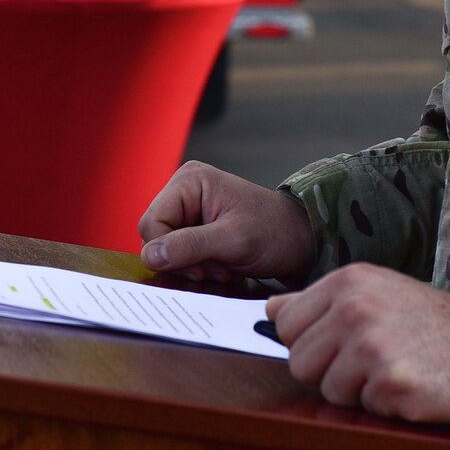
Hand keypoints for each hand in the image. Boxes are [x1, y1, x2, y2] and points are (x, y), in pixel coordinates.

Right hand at [137, 161, 315, 283]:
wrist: (300, 239)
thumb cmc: (274, 231)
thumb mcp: (233, 240)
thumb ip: (189, 246)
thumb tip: (149, 256)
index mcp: (189, 181)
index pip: (151, 223)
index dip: (168, 252)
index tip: (200, 268)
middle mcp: (183, 191)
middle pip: (155, 237)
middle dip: (184, 260)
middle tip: (217, 267)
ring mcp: (188, 209)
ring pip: (167, 249)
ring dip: (193, 266)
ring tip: (224, 266)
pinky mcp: (195, 227)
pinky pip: (180, 254)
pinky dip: (199, 266)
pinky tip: (222, 266)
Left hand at [266, 264, 449, 424]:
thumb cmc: (423, 318)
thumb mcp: (370, 290)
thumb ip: (317, 300)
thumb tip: (271, 310)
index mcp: (346, 284)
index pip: (286, 325)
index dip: (308, 343)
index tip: (337, 344)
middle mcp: (355, 311)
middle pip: (300, 364)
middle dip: (328, 372)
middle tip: (366, 362)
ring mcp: (374, 348)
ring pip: (330, 391)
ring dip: (358, 391)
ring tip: (391, 370)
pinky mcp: (394, 384)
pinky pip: (365, 407)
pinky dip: (385, 404)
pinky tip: (409, 383)